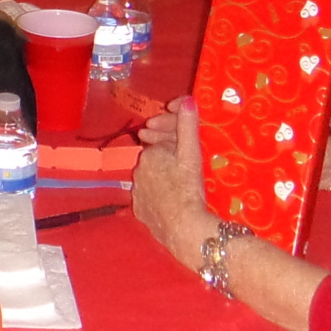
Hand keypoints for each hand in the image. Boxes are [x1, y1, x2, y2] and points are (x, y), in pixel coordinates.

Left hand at [130, 94, 213, 268]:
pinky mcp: (141, 212)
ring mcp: (138, 193)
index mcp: (151, 154)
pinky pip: (150, 197)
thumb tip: (187, 99)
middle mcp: (139, 171)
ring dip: (163, 175)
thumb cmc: (188, 189)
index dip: (174, 138)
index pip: (162, 141)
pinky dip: (160, 194)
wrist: (184, 231)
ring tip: (181, 181)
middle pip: (156, 159)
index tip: (184, 140)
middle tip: (185, 162)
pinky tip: (172, 198)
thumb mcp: (191, 155)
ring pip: (152, 178)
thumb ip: (188, 126)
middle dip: (168, 156)